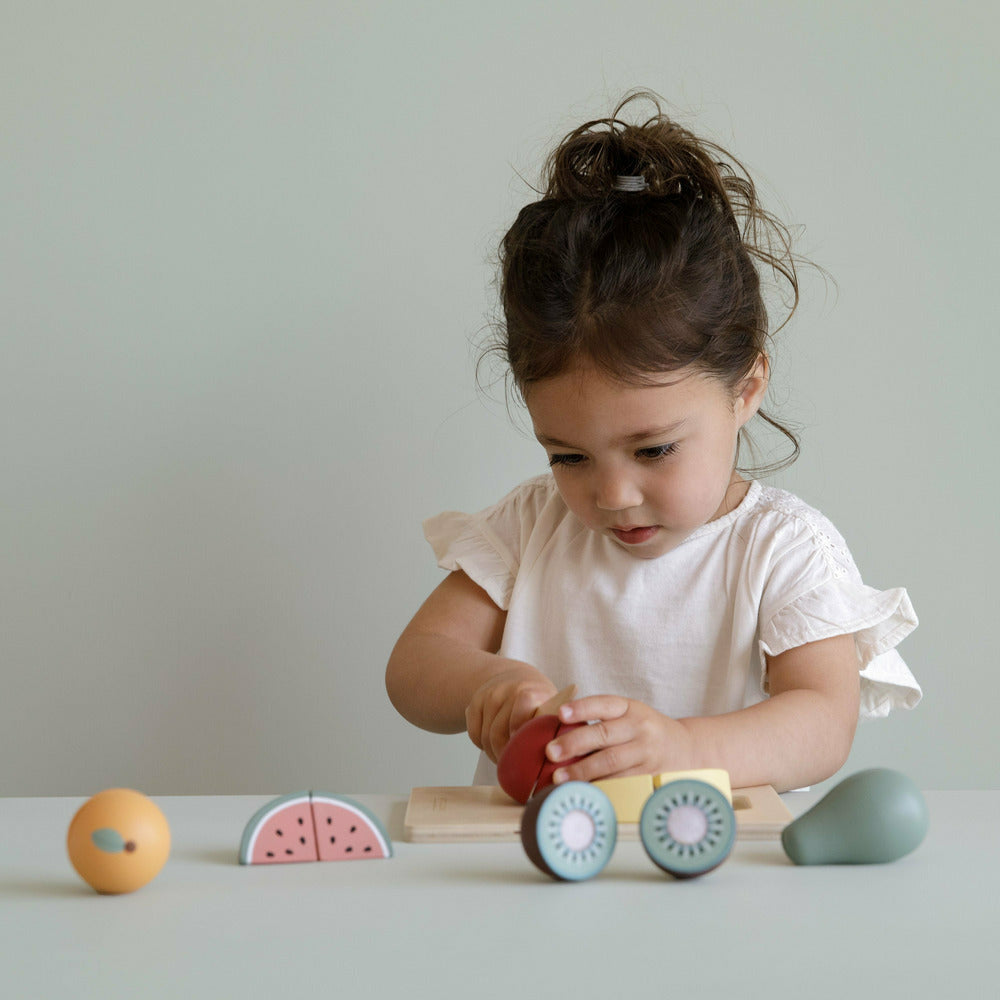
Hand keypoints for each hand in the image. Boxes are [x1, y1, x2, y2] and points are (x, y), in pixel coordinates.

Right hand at [465, 666, 556, 762]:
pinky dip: (481, 745)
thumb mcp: (551, 709)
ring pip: (484, 736)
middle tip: (511, 767)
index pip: (519, 718)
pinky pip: (473, 733)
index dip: (519, 738)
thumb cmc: (537, 700)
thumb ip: (553, 729)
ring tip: (504, 759)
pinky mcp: (475, 700)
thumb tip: (555, 762)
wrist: (514, 676)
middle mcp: (508, 690)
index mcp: (531, 692)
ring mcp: (489, 694)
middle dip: (503, 756)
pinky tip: (492, 746)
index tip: (524, 756)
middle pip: (497, 733)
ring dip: (492, 753)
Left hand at [544, 695, 695, 782]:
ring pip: (610, 762)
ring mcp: (645, 752)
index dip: (582, 708)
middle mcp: (640, 727)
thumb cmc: (646, 730)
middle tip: (551, 751)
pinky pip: (619, 782)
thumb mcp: (630, 714)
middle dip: (574, 743)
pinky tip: (581, 790)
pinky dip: (599, 786)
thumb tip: (560, 730)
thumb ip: (603, 719)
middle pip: (604, 734)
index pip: (604, 704)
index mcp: (631, 708)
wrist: (687, 748)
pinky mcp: (648, 775)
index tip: (561, 714)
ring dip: (582, 771)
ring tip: (559, 777)